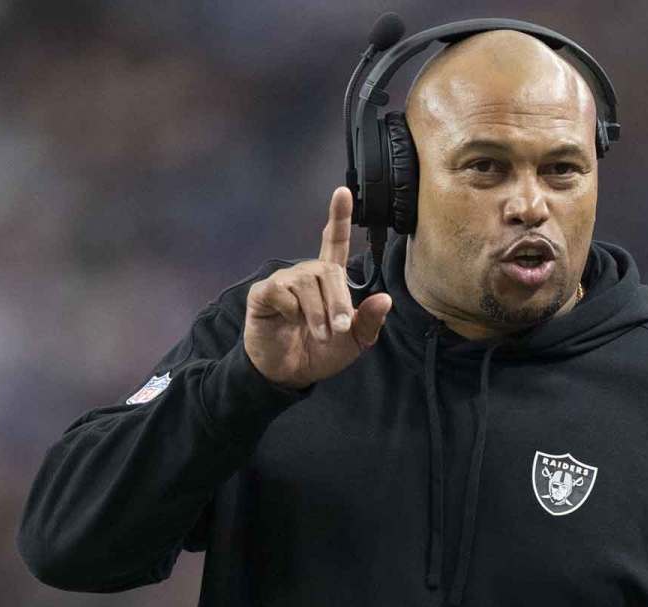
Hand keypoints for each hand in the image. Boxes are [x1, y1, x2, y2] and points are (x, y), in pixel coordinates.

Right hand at [243, 187, 392, 389]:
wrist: (289, 373)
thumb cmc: (321, 352)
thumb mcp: (354, 342)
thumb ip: (369, 321)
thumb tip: (384, 299)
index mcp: (329, 280)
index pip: (335, 242)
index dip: (339, 217)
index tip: (343, 191)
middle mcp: (306, 274)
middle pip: (328, 272)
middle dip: (338, 302)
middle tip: (339, 329)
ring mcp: (284, 282)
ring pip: (307, 284)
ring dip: (318, 312)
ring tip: (319, 334)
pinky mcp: (263, 294)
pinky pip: (280, 292)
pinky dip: (291, 309)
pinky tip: (288, 320)